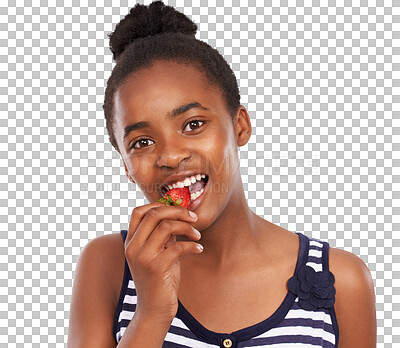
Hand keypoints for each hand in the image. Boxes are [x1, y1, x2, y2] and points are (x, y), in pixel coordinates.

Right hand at [124, 202, 202, 322]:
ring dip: (187, 227)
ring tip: (197, 235)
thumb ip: (163, 235)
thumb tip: (178, 214)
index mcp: (131, 241)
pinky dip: (192, 245)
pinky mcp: (155, 268)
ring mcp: (142, 257)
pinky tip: (199, 249)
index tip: (179, 209)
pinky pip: (178, 246)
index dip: (160, 205)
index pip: (139, 211)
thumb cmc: (159, 280)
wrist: (154, 311)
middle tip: (193, 217)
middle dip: (178, 211)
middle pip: (154, 214)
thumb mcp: (159, 253)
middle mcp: (132, 247)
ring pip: (166, 226)